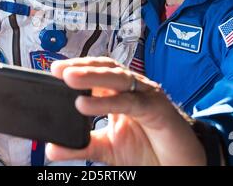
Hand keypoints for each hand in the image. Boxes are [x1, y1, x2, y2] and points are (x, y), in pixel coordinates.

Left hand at [47, 57, 206, 165]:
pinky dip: (107, 101)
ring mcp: (146, 95)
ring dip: (92, 76)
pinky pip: (129, 102)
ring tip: (69, 78)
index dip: (76, 69)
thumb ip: (82, 146)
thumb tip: (53, 148)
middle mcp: (132, 89)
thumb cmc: (148, 150)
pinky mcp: (157, 108)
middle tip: (57, 69)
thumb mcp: (107, 149)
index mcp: (119, 94)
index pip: (96, 73)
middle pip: (105, 70)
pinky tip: (86, 103)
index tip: (53, 70)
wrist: (179, 165)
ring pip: (117, 79)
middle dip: (81, 67)